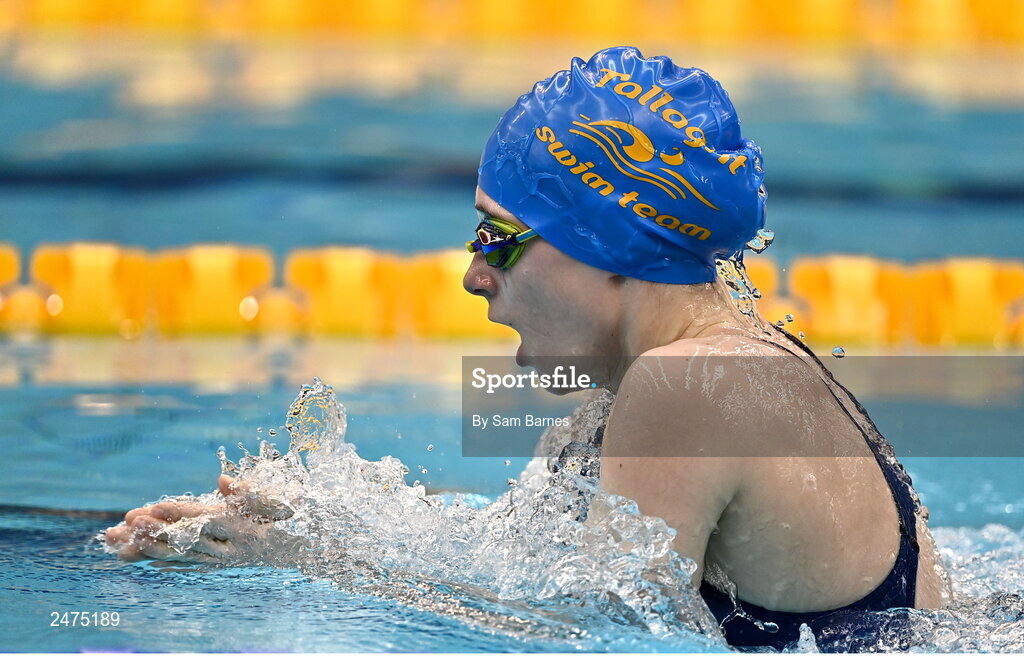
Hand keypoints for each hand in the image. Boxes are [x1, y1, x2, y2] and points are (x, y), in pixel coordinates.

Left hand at [104, 474, 292, 563]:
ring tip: (123, 543)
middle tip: (126, 523)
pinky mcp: (225, 564)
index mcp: (243, 528)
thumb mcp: (285, 497)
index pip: (204, 519)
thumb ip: (253, 491)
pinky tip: (150, 562)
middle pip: (186, 540)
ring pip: (183, 556)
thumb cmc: (301, 514)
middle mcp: (231, 548)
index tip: (153, 507)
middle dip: (154, 532)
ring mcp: (227, 559)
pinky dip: (171, 563)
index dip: (178, 513)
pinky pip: (192, 566)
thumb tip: (223, 482)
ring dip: (151, 549)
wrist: (315, 547)